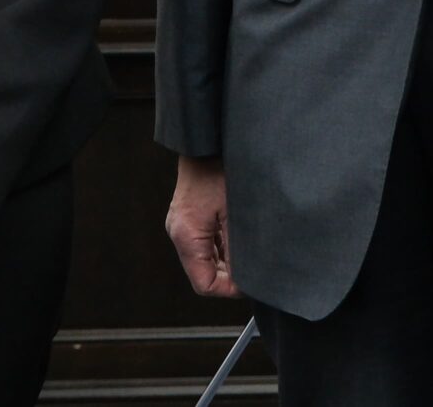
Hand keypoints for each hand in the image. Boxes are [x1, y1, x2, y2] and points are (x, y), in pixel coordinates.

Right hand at [165, 155, 241, 298]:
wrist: (206, 142)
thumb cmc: (221, 171)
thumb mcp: (235, 214)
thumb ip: (238, 250)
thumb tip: (247, 277)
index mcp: (187, 236)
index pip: (204, 284)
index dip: (229, 289)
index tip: (250, 282)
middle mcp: (178, 234)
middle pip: (202, 274)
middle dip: (229, 277)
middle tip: (254, 270)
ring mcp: (180, 225)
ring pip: (204, 260)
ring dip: (226, 262)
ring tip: (249, 253)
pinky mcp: (186, 218)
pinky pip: (202, 244)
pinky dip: (220, 249)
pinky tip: (238, 239)